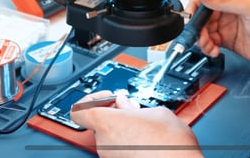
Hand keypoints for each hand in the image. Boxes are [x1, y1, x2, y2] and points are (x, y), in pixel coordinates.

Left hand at [70, 90, 201, 157]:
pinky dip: (130, 145)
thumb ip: (134, 108)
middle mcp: (104, 143)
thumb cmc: (170, 145)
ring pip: (111, 139)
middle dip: (116, 116)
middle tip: (133, 110)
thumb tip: (127, 106)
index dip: (92, 101)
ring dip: (125, 131)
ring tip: (146, 127)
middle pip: (100, 124)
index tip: (108, 97)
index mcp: (107, 123)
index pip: (79, 111)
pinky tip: (148, 141)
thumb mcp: (157, 113)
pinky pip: (120, 151)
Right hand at [191, 0, 249, 67]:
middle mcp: (228, 7)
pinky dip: (208, 47)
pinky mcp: (228, 39)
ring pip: (203, 29)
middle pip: (202, 14)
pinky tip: (214, 51)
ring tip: (210, 47)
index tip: (192, 17)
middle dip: (198, 26)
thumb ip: (225, 1)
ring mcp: (227, 24)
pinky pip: (210, 41)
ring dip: (202, 39)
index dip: (196, 5)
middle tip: (201, 37)